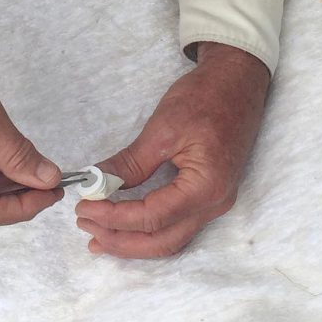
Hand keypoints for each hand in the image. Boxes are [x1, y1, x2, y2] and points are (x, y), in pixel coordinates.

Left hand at [75, 42, 269, 257]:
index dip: (114, 217)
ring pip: (170, 239)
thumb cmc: (205, 97)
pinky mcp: (209, 196)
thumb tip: (96, 183)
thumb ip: (131, 163)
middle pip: (162, 241)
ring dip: (133, 241)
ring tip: (98, 236)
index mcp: (206, 187)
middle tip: (85, 225)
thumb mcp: (163, 128)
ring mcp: (215, 203)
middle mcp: (215, 204)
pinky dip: (149, 230)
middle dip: (120, 239)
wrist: (238, 81)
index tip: (84, 207)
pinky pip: (176, 225)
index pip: (152, 217)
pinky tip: (126, 226)